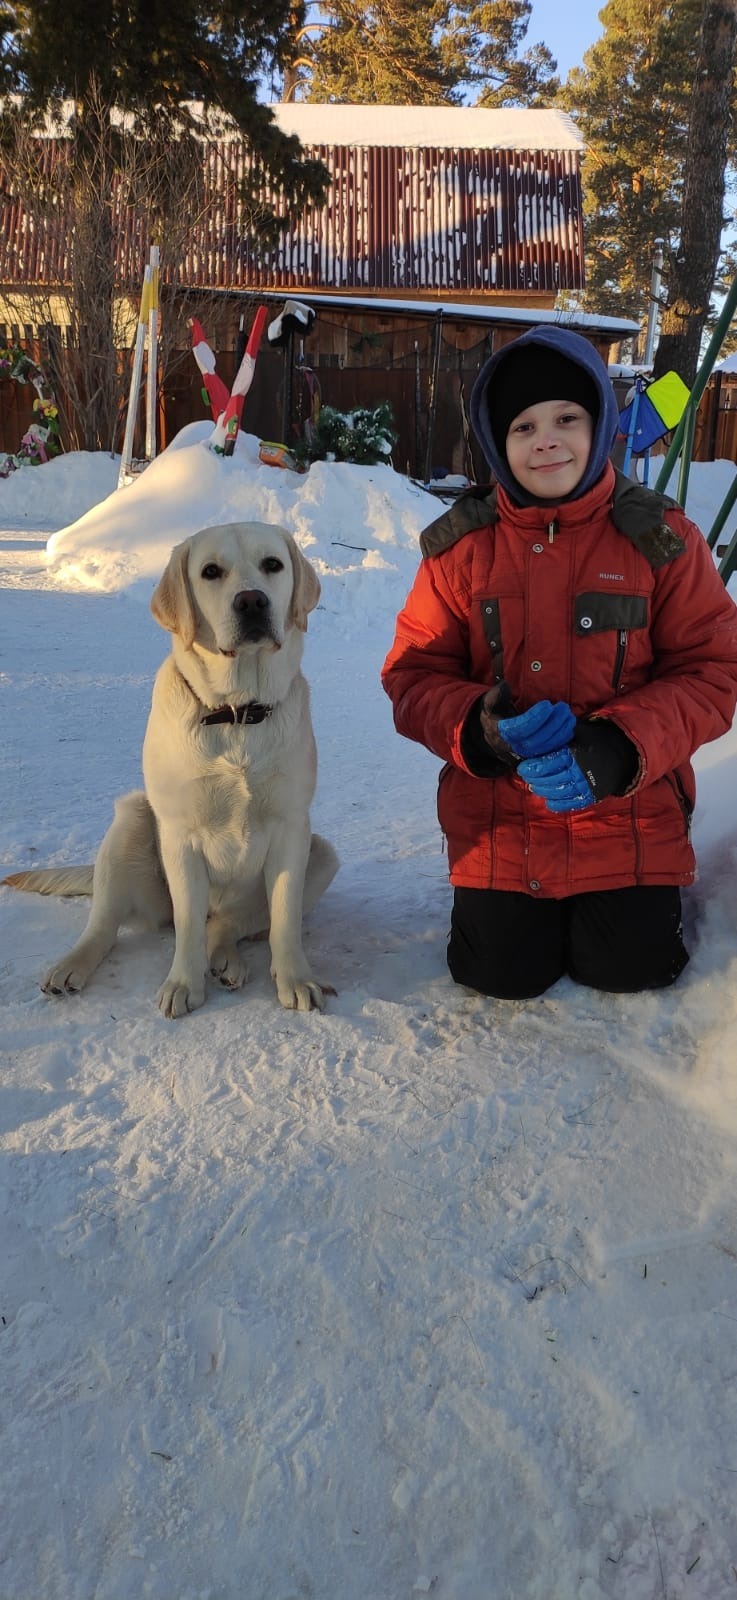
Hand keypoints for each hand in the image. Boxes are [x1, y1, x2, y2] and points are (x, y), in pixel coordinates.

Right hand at [487, 697, 575, 758]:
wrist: (495, 736)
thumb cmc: (495, 717)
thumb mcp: (489, 705)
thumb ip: (495, 695)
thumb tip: (504, 686)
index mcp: (502, 733)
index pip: (520, 728)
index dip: (535, 718)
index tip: (547, 704)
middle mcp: (514, 747)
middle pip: (536, 739)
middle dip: (553, 723)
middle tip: (563, 707)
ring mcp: (526, 754)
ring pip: (546, 747)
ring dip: (561, 731)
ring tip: (568, 715)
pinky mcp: (536, 757)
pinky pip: (552, 751)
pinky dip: (563, 740)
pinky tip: (569, 726)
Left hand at [517, 719, 638, 812]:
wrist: (620, 755)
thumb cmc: (592, 742)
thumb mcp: (576, 733)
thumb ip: (558, 738)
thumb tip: (535, 741)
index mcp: (575, 754)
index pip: (548, 763)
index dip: (533, 767)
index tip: (523, 768)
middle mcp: (580, 772)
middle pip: (551, 779)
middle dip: (535, 780)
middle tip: (526, 778)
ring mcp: (586, 786)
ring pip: (558, 793)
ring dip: (543, 791)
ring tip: (534, 787)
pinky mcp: (591, 796)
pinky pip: (571, 804)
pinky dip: (558, 804)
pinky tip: (548, 801)